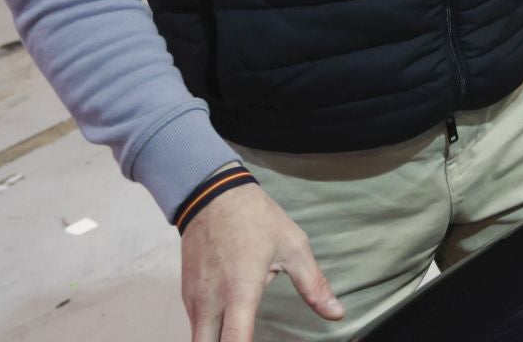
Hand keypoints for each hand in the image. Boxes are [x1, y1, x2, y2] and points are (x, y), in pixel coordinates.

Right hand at [182, 181, 341, 341]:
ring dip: (218, 341)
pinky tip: (228, 327)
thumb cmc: (256, 219)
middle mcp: (212, 300)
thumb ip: (314, 284)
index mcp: (241, 290)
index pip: (235, 341)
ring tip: (242, 335)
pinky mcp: (186, 296)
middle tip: (248, 340)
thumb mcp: (293, 246)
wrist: (212, 196)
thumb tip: (336, 313)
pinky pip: (195, 325)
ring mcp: (194, 299)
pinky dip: (209, 332)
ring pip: (200, 339)